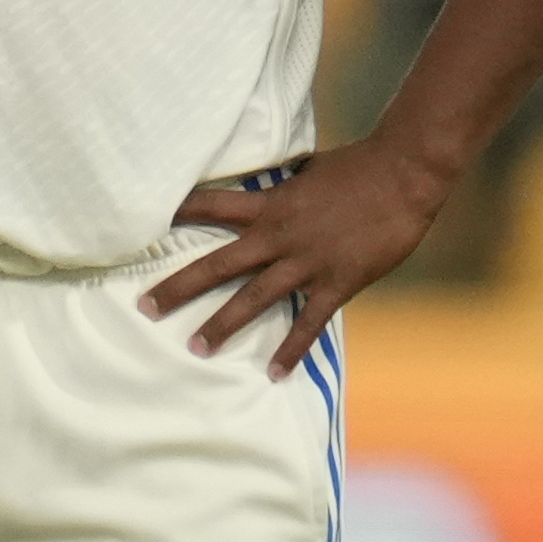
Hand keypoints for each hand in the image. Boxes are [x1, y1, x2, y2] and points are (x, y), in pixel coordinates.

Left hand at [146, 145, 446, 369]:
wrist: (405, 174)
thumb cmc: (358, 168)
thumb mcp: (306, 173)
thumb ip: (279, 188)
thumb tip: (259, 184)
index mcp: (269, 205)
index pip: (209, 206)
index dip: (175, 214)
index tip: (137, 226)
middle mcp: (278, 236)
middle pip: (216, 264)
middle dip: (179, 287)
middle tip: (145, 308)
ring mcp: (306, 262)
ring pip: (253, 298)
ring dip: (223, 325)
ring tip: (196, 348)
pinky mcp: (337, 282)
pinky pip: (308, 322)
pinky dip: (291, 349)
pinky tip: (274, 373)